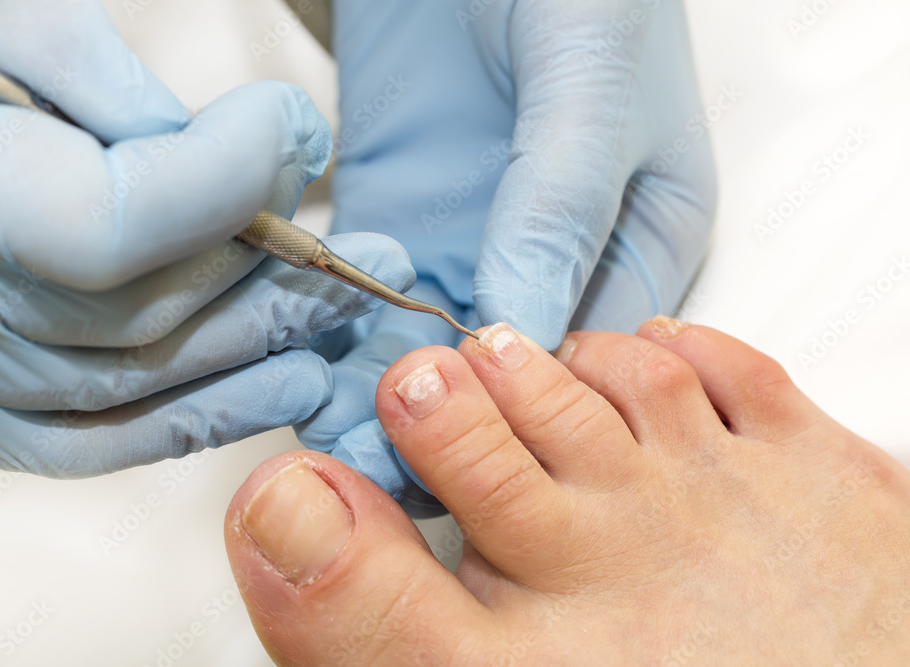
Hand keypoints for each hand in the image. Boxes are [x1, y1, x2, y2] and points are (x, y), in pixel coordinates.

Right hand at [0, 0, 414, 474]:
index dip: (231, 171)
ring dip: (270, 344)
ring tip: (352, 314)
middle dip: (285, 266)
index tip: (292, 122)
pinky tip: (290, 391)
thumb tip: (229, 149)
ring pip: (153, 381)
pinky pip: (108, 442)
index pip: (122, 216)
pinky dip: (208, 419)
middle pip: (161, 308)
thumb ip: (94, 78)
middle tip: (377, 248)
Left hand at [297, 0, 715, 512]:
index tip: (466, 454)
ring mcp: (470, 246)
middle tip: (380, 465)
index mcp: (641, 243)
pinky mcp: (396, 222)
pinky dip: (334, 339)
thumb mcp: (589, 87)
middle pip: (504, 380)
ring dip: (379, 399)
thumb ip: (560, 203)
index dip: (534, 418)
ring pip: (427, 355)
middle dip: (446, 429)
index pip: (592, 362)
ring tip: (333, 442)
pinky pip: (362, 299)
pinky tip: (304, 374)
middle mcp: (554, 262)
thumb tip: (525, 328)